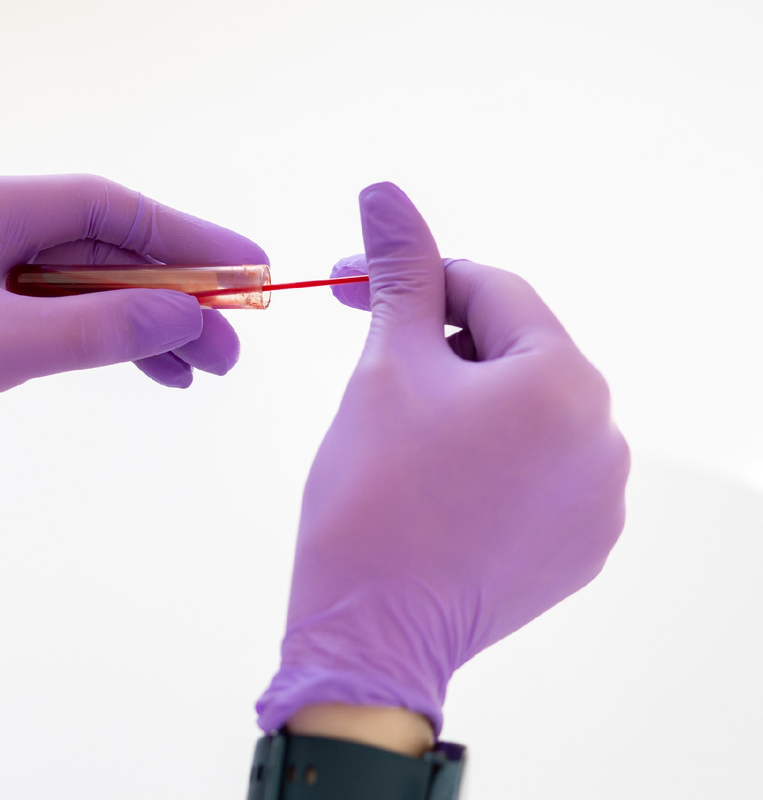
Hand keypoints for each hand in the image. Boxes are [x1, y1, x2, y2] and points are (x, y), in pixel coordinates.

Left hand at [0, 175, 265, 590]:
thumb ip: (97, 331)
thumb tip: (190, 316)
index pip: (100, 206)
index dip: (181, 233)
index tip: (245, 265)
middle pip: (99, 251)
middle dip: (170, 293)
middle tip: (234, 340)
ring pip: (84, 293)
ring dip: (144, 327)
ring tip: (206, 369)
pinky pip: (57, 325)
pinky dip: (105, 348)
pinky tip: (152, 374)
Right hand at [256, 183, 628, 734]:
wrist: (371, 635)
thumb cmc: (371, 498)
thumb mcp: (384, 368)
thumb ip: (398, 272)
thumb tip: (384, 193)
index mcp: (564, 381)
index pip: (489, 290)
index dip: (415, 280)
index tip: (352, 286)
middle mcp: (605, 436)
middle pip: (513, 351)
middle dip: (439, 344)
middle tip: (370, 362)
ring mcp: (602, 499)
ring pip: (526, 413)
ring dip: (465, 402)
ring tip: (400, 434)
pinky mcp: (584, 546)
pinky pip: (538, 471)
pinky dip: (490, 459)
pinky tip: (435, 481)